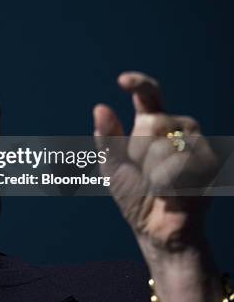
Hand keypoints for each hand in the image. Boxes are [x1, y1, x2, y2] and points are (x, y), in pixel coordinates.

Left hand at [93, 71, 221, 301]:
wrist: (156, 229)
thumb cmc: (134, 195)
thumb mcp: (112, 165)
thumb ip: (107, 138)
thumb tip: (100, 107)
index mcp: (153, 125)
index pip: (149, 96)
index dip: (139, 84)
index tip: (123, 81)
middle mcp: (178, 128)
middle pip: (151, 122)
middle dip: (137, 150)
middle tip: (143, 173)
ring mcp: (197, 144)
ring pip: (164, 145)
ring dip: (151, 171)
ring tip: (157, 184)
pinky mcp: (210, 164)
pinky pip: (178, 165)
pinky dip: (165, 183)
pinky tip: (170, 193)